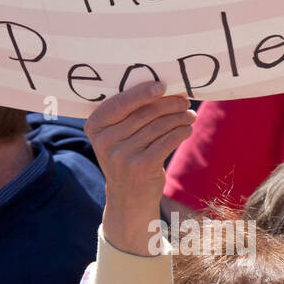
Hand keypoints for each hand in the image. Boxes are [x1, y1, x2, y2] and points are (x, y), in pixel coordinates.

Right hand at [86, 82, 194, 254]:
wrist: (128, 198)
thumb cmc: (126, 157)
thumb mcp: (116, 137)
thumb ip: (128, 114)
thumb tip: (163, 88)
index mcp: (95, 127)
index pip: (120, 103)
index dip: (142, 93)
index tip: (162, 86)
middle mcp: (105, 141)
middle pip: (144, 113)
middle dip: (168, 104)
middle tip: (184, 101)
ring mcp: (122, 155)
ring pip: (159, 126)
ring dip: (179, 118)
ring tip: (189, 115)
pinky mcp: (141, 166)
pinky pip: (167, 141)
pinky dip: (181, 132)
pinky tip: (186, 129)